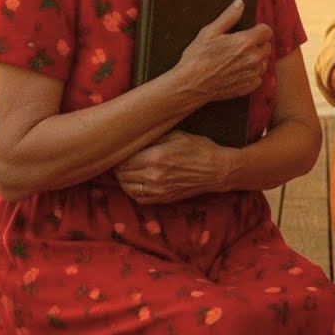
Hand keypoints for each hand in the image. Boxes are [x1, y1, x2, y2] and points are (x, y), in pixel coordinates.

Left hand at [114, 129, 228, 203]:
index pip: (123, 160)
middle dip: (118, 166)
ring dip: (123, 178)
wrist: (216, 170)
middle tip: (120, 157)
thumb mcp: (175, 135)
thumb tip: (131, 138)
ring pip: (127, 187)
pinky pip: (138, 198)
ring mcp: (158, 190)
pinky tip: (135, 180)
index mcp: (155, 158)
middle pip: (122, 174)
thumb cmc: (198, 148)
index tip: (118, 148)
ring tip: (126, 168)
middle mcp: (154, 176)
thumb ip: (152, 138)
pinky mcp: (163, 199)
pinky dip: (131, 189)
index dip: (118, 154)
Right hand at [172, 0, 273, 103]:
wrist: (190, 85)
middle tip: (241, 46)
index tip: (250, 31)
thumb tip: (240, 3)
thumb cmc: (197, 57)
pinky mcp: (249, 87)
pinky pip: (258, 77)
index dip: (258, 29)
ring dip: (256, 59)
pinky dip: (252, 74)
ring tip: (238, 59)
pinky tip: (238, 71)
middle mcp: (253, 58)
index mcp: (245, 42)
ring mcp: (252, 74)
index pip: (266, 31)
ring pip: (263, 62)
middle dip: (257, 44)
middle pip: (267, 46)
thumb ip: (228, 17)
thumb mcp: (210, 32)